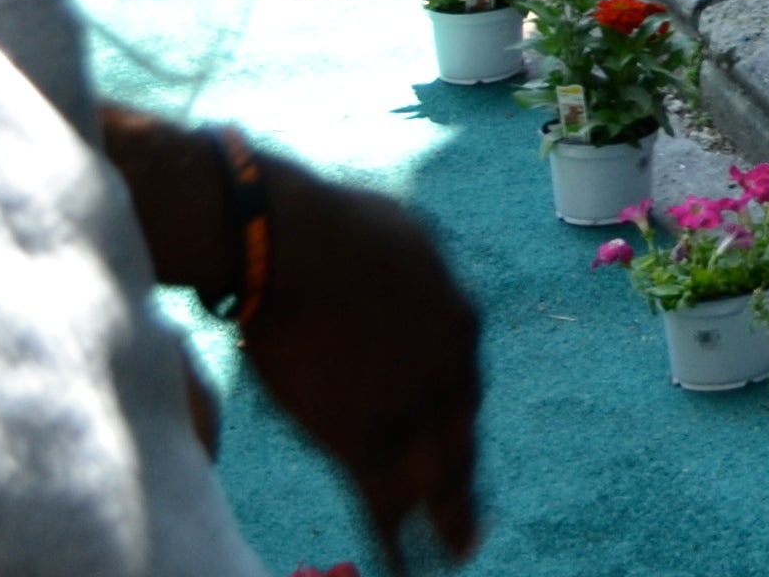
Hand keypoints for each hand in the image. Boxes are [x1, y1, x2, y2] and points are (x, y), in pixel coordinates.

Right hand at [238, 165, 484, 571]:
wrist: (297, 246)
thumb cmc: (338, 225)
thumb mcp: (402, 236)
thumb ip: (413, 269)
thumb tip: (407, 268)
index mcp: (459, 320)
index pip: (464, 380)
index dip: (456, 412)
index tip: (455, 434)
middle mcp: (447, 371)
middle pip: (459, 435)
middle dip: (461, 479)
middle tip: (471, 524)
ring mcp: (408, 408)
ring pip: (436, 476)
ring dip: (449, 521)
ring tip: (460, 556)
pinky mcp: (360, 437)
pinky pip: (385, 502)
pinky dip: (398, 541)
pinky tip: (403, 568)